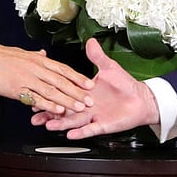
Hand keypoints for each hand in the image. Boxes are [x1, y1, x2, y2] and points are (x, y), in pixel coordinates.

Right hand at [0, 42, 93, 113]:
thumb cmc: (0, 56)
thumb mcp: (22, 52)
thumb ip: (35, 56)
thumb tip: (44, 54)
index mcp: (39, 59)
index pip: (63, 69)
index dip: (77, 77)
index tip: (89, 84)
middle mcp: (36, 68)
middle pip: (61, 80)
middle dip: (77, 91)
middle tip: (90, 99)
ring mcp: (27, 79)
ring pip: (52, 90)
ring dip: (67, 99)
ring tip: (79, 107)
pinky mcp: (17, 89)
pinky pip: (36, 98)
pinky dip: (48, 104)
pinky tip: (58, 110)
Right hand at [32, 38, 159, 138]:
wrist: (141, 99)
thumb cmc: (125, 85)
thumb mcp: (109, 68)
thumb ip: (97, 56)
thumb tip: (90, 42)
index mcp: (84, 92)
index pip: (64, 93)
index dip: (51, 95)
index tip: (36, 95)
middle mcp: (86, 106)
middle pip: (64, 111)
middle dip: (49, 113)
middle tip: (35, 116)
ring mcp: (93, 117)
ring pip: (73, 122)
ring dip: (61, 124)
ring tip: (49, 125)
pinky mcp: (102, 126)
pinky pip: (90, 130)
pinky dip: (80, 132)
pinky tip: (70, 134)